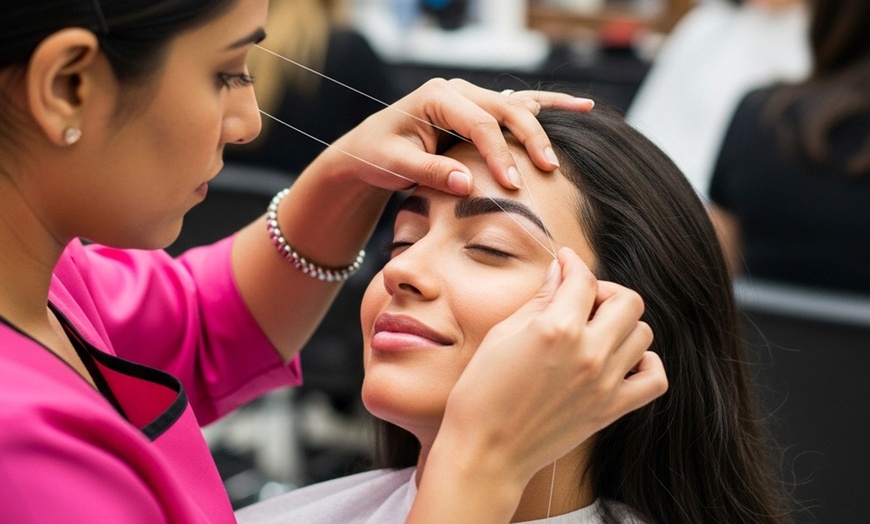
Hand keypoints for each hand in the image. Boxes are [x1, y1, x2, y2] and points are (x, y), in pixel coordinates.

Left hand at [322, 79, 593, 194]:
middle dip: (530, 139)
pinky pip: (518, 107)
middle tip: (548, 169)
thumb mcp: (395, 165)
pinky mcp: (480, 112)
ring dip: (547, 118)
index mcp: (437, 98)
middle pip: (506, 110)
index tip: (513, 185)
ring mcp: (472, 99)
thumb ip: (429, 173)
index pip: (480, 123)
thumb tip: (466, 185)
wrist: (370, 149)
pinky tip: (580, 106)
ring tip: (585, 113)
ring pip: (518, 105)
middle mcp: (459, 92)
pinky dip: (549, 107)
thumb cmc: (378, 155)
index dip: (499, 154)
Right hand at [440, 247, 664, 482]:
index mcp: (556, 329)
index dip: (572, 264)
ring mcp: (605, 383)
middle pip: (628, 301)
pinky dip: (645, 364)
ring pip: (643, 334)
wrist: (485, 452)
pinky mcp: (611, 410)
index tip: (565, 263)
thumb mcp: (502, 334)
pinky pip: (655, 379)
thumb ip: (537, 300)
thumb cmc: (481, 393)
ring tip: (596, 332)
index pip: (583, 279)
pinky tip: (621, 361)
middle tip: (582, 300)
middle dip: (605, 292)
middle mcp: (588, 352)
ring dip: (622, 326)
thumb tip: (558, 273)